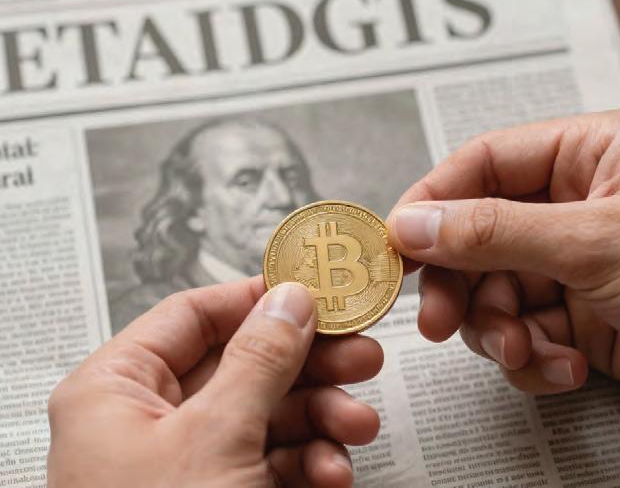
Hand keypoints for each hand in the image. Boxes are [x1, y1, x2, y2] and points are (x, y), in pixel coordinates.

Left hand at [47, 278, 382, 486]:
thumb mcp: (215, 439)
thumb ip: (259, 360)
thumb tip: (290, 299)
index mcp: (117, 390)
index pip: (193, 315)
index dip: (256, 298)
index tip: (312, 292)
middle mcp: (148, 421)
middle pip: (242, 364)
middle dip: (307, 364)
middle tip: (359, 354)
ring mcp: (187, 463)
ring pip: (265, 415)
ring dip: (318, 418)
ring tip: (357, 422)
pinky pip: (270, 462)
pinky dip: (308, 463)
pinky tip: (332, 472)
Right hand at [386, 109, 619, 406]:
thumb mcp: (593, 242)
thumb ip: (492, 230)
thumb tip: (411, 223)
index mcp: (587, 154)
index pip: (482, 164)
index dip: (432, 201)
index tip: (396, 244)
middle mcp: (575, 204)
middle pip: (478, 235)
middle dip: (462, 286)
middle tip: (441, 322)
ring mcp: (575, 263)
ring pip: (494, 290)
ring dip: (500, 331)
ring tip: (526, 352)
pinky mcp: (580, 316)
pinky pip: (523, 330)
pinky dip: (533, 357)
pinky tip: (566, 368)